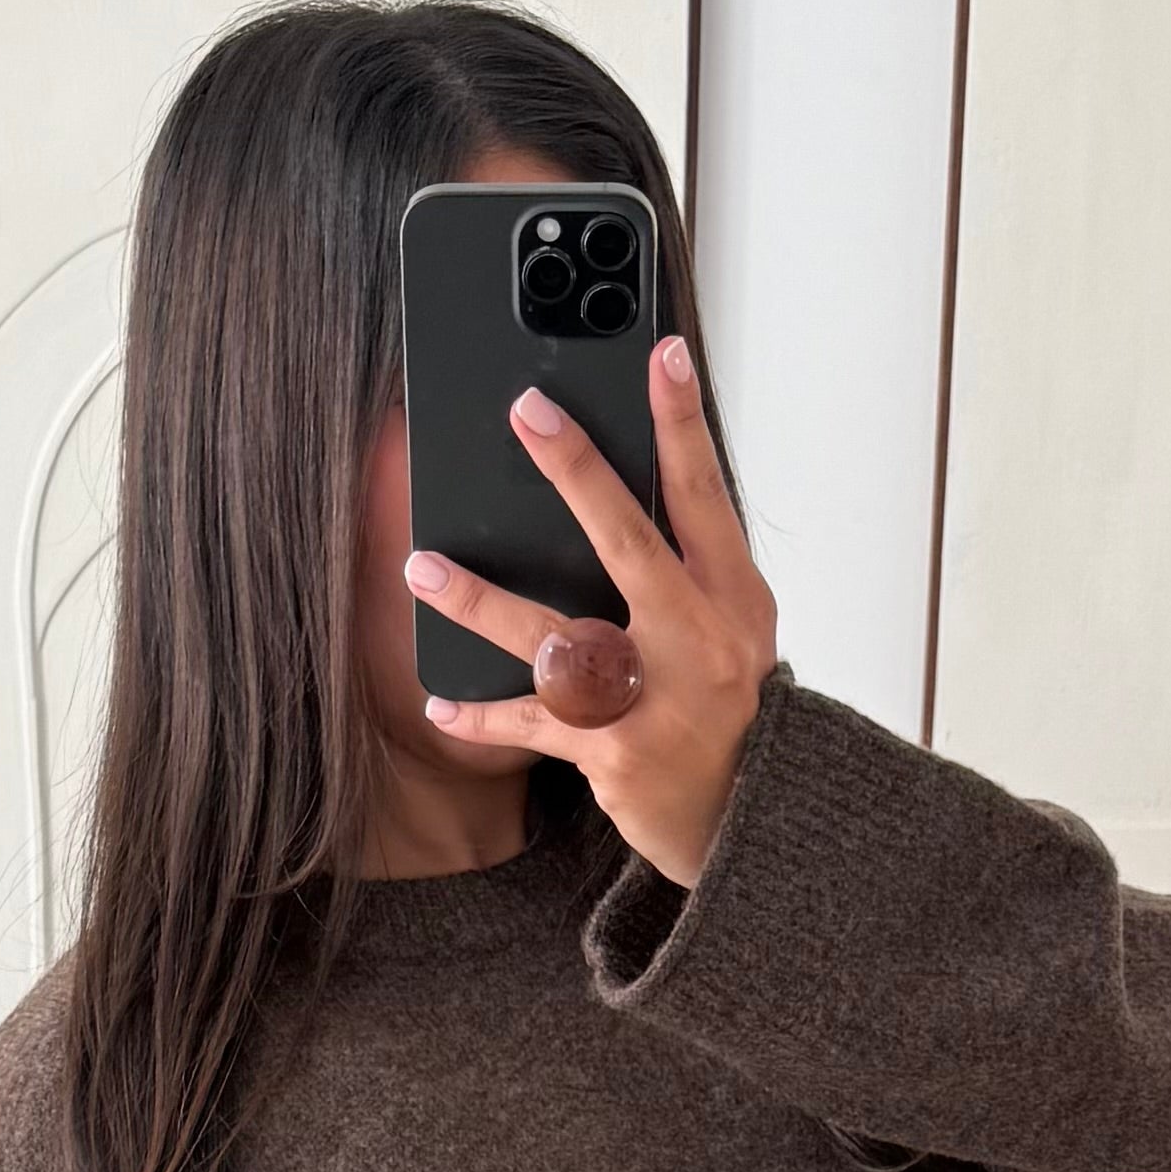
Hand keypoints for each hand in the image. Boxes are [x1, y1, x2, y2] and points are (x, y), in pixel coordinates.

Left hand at [406, 337, 777, 892]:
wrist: (749, 816)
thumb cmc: (730, 705)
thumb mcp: (735, 625)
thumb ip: (689, 563)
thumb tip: (617, 484)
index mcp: (733, 597)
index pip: (705, 495)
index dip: (683, 424)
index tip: (661, 355)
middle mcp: (699, 641)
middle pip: (629, 543)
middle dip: (577, 473)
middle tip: (527, 413)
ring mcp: (655, 699)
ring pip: (556, 636)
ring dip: (481, 601)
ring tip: (421, 565)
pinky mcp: (614, 753)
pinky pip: (532, 725)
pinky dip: (482, 717)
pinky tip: (439, 701)